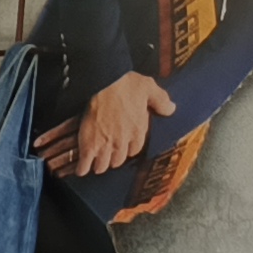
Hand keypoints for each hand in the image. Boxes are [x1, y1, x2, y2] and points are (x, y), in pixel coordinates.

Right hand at [34, 72, 174, 177]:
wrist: (103, 83)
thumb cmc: (125, 84)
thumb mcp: (149, 88)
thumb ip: (161, 101)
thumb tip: (171, 109)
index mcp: (137, 130)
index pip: (135, 149)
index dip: (128, 148)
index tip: (123, 146)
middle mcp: (123, 141)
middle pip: (118, 160)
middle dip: (114, 158)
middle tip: (108, 154)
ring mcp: (105, 145)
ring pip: (103, 165)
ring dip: (100, 165)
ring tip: (96, 163)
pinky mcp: (89, 145)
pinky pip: (85, 164)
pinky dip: (82, 168)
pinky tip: (81, 169)